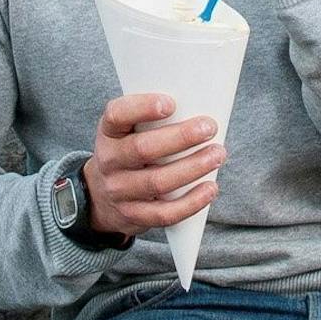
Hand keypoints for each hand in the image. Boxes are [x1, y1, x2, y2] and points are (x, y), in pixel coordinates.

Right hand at [81, 92, 225, 237]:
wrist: (103, 198)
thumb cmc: (129, 153)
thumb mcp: (128, 132)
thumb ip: (153, 120)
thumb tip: (202, 108)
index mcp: (109, 133)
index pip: (116, 115)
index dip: (142, 108)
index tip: (171, 103)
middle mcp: (109, 161)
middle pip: (143, 149)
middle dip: (181, 137)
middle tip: (209, 128)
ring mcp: (119, 191)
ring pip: (158, 181)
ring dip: (193, 167)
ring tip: (217, 155)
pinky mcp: (134, 215)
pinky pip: (165, 213)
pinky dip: (192, 202)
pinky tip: (210, 188)